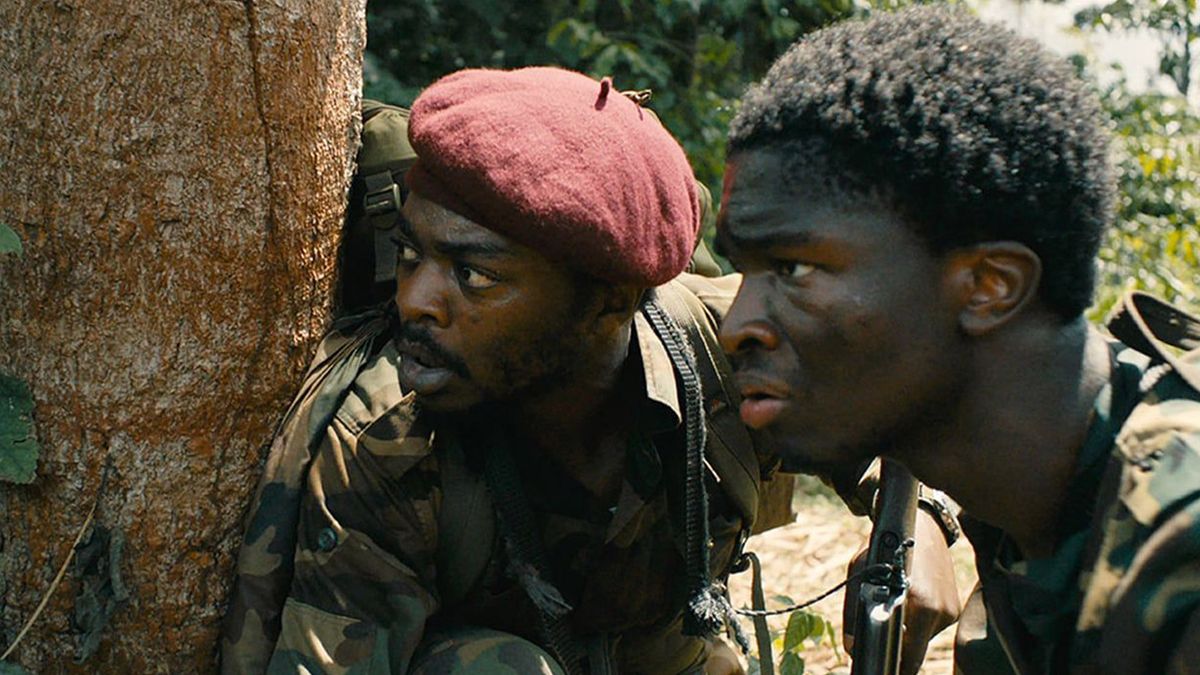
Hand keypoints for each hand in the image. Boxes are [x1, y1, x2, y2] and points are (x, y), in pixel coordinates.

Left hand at [842, 508, 960, 674]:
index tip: (881, 666)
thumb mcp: (862, 573)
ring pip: (923, 639)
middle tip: (883, 646)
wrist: (922, 525)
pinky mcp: (954, 609)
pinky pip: (932, 626)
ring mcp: (950, 612)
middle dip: (899, 653)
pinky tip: (911, 601)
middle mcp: (940, 611)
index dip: (894, 665)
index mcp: (919, 604)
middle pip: (916, 652)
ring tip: (897, 607)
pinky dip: (919, 621)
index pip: (910, 656)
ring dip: (909, 633)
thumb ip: (855, 611)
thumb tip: (851, 647)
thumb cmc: (887, 547)